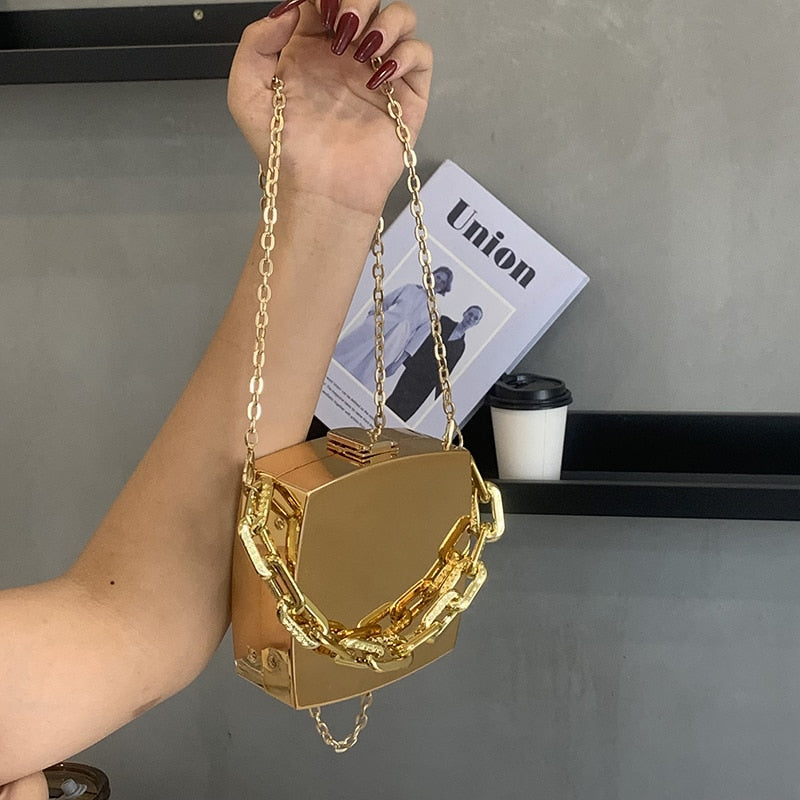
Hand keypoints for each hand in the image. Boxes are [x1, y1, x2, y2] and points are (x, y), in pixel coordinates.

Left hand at [227, 0, 432, 215]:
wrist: (317, 191)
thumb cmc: (284, 153)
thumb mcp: (246, 93)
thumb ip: (255, 42)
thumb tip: (289, 8)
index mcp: (311, 47)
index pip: (326, 0)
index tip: (321, 8)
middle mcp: (348, 56)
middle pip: (367, 0)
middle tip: (343, 25)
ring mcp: (378, 74)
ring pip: (401, 18)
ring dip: (386, 21)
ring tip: (363, 49)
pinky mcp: (405, 98)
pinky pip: (421, 56)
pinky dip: (406, 54)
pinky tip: (380, 75)